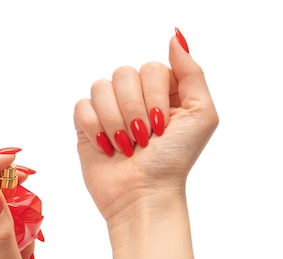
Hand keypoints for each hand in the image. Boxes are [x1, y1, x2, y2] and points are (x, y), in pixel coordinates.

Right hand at [74, 29, 217, 222]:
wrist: (142, 195)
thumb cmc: (174, 161)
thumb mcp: (201, 115)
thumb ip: (192, 72)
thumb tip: (175, 38)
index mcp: (164, 90)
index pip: (152, 67)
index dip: (155, 96)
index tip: (163, 126)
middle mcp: (136, 96)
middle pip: (123, 73)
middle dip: (134, 110)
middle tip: (143, 139)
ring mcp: (110, 109)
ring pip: (100, 87)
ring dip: (115, 121)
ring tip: (125, 146)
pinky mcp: (87, 125)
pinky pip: (81, 106)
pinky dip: (94, 128)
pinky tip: (106, 146)